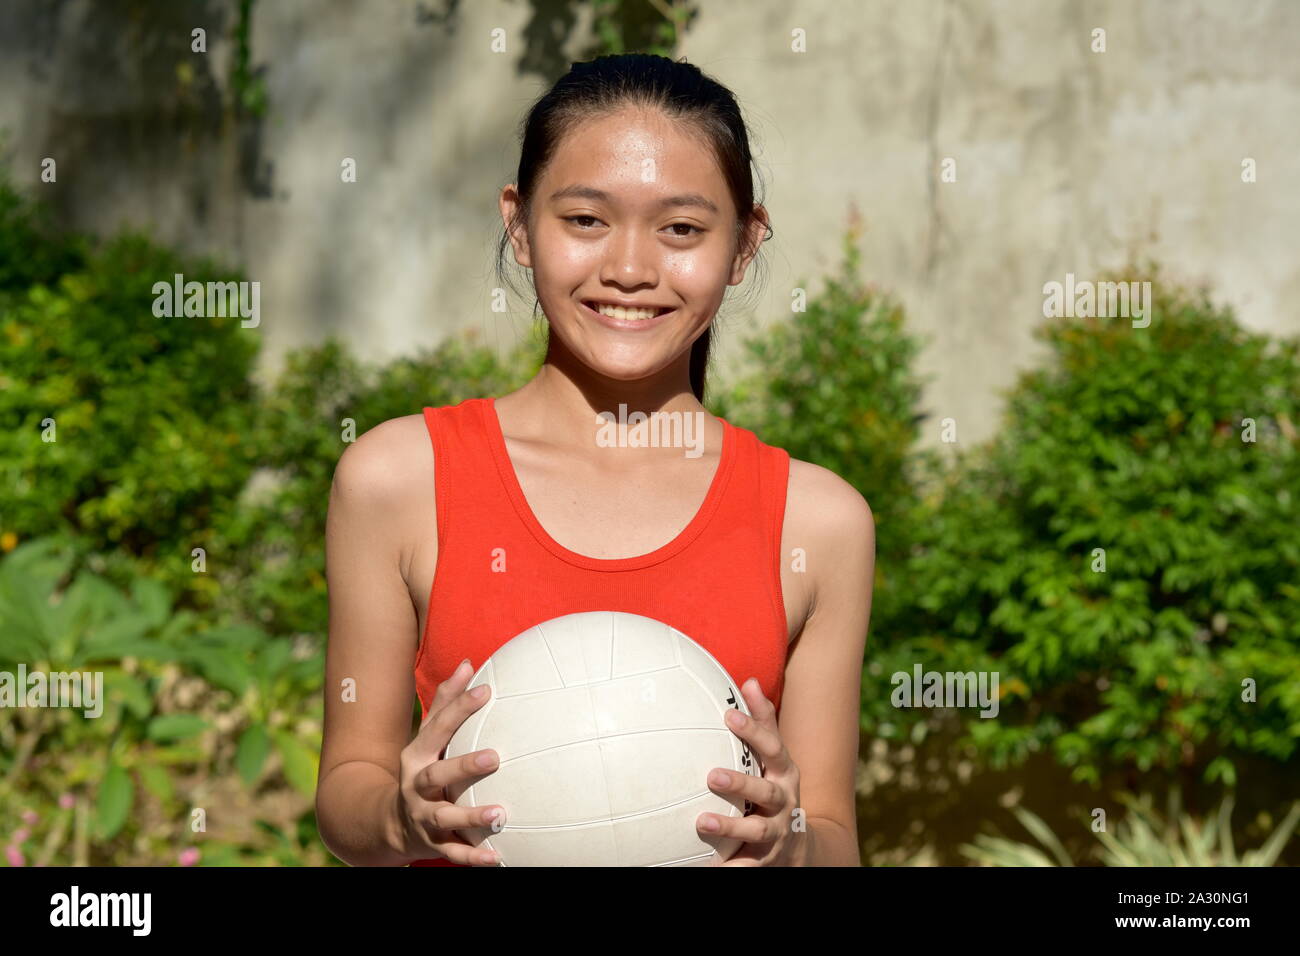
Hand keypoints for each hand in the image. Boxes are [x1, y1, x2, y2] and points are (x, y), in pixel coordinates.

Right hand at [396, 659, 505, 865]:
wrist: (389, 823)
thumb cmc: (422, 769)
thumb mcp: (427, 738)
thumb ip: (446, 703)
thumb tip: (467, 664)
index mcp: (417, 755)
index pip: (438, 728)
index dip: (460, 708)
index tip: (486, 690)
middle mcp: (417, 786)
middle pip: (437, 774)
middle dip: (464, 765)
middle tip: (495, 756)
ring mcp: (423, 816)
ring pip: (445, 817)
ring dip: (472, 816)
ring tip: (501, 814)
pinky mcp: (432, 844)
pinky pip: (453, 853)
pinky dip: (473, 857)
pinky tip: (497, 858)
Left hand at [697, 678, 806, 865]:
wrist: (798, 846)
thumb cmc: (775, 787)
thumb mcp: (775, 757)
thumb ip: (763, 722)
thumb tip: (750, 680)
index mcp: (785, 773)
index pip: (773, 748)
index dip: (754, 730)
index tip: (729, 714)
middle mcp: (784, 803)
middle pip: (766, 793)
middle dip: (740, 783)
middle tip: (711, 775)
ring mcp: (775, 834)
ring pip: (756, 832)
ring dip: (730, 828)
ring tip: (702, 822)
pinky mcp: (764, 861)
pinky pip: (746, 866)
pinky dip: (730, 868)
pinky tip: (707, 866)